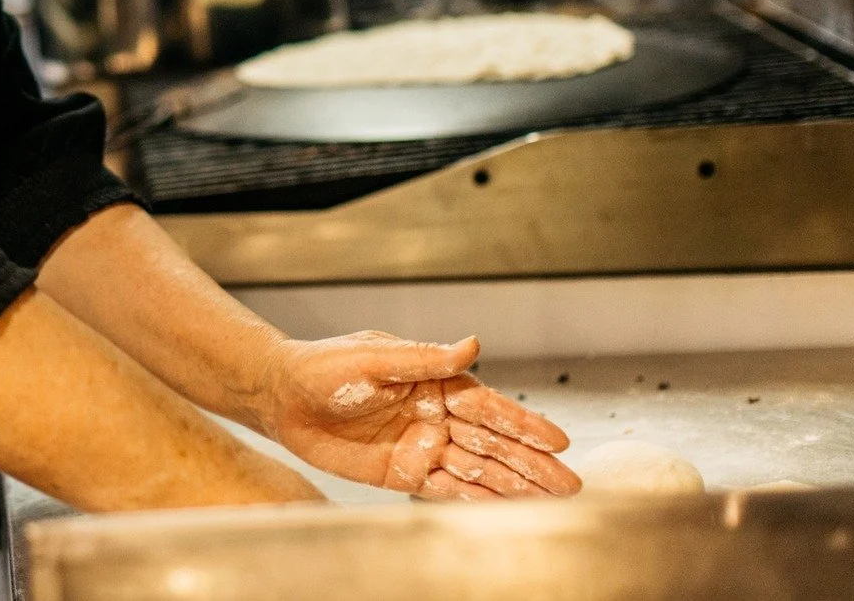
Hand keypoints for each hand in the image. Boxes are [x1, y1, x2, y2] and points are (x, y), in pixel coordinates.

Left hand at [255, 332, 579, 501]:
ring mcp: (421, 445)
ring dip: (512, 485)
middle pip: (491, 443)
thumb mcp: (374, 357)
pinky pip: (444, 489)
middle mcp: (434, 415)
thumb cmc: (325, 367)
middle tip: (570, 483)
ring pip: (476, 469)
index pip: (487, 406)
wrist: (283, 397)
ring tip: (550, 501)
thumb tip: (473, 344)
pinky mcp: (401, 473)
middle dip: (531, 463)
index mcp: (433, 381)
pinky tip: (502, 510)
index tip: (558, 439)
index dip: (523, 423)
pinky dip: (474, 500)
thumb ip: (424, 358)